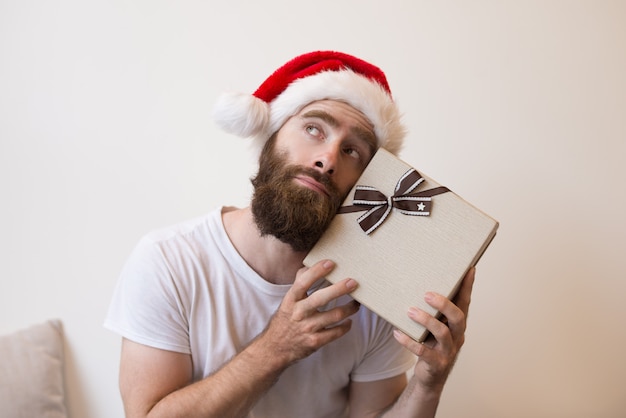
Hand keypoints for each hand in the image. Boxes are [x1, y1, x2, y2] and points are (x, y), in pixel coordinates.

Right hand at [260, 260, 360, 365]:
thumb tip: (309, 265)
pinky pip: (335, 332)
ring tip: (356, 304)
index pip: (302, 282)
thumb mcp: (287, 301)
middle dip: (339, 289)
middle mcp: (299, 313)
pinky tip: (349, 321)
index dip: (316, 271)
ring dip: (349, 309)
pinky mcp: (315, 341)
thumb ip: (299, 283)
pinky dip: (345, 326)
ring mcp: (307, 328)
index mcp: (291, 300)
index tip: (330, 263)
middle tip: (353, 282)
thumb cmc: (285, 319)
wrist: (275, 348)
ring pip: (333, 316)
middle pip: (320, 299)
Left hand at [393, 267, 475, 392]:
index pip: (465, 303)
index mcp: (458, 324)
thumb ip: (434, 310)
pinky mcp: (436, 363)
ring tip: (410, 311)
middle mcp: (457, 336)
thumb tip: (419, 283)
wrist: (431, 376)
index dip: (468, 287)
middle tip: (426, 294)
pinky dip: (408, 341)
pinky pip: (422, 351)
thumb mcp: (436, 326)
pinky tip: (397, 333)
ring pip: (442, 333)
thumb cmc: (432, 344)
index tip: (469, 269)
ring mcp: (448, 351)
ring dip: (425, 320)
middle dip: (444, 304)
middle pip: (458, 317)